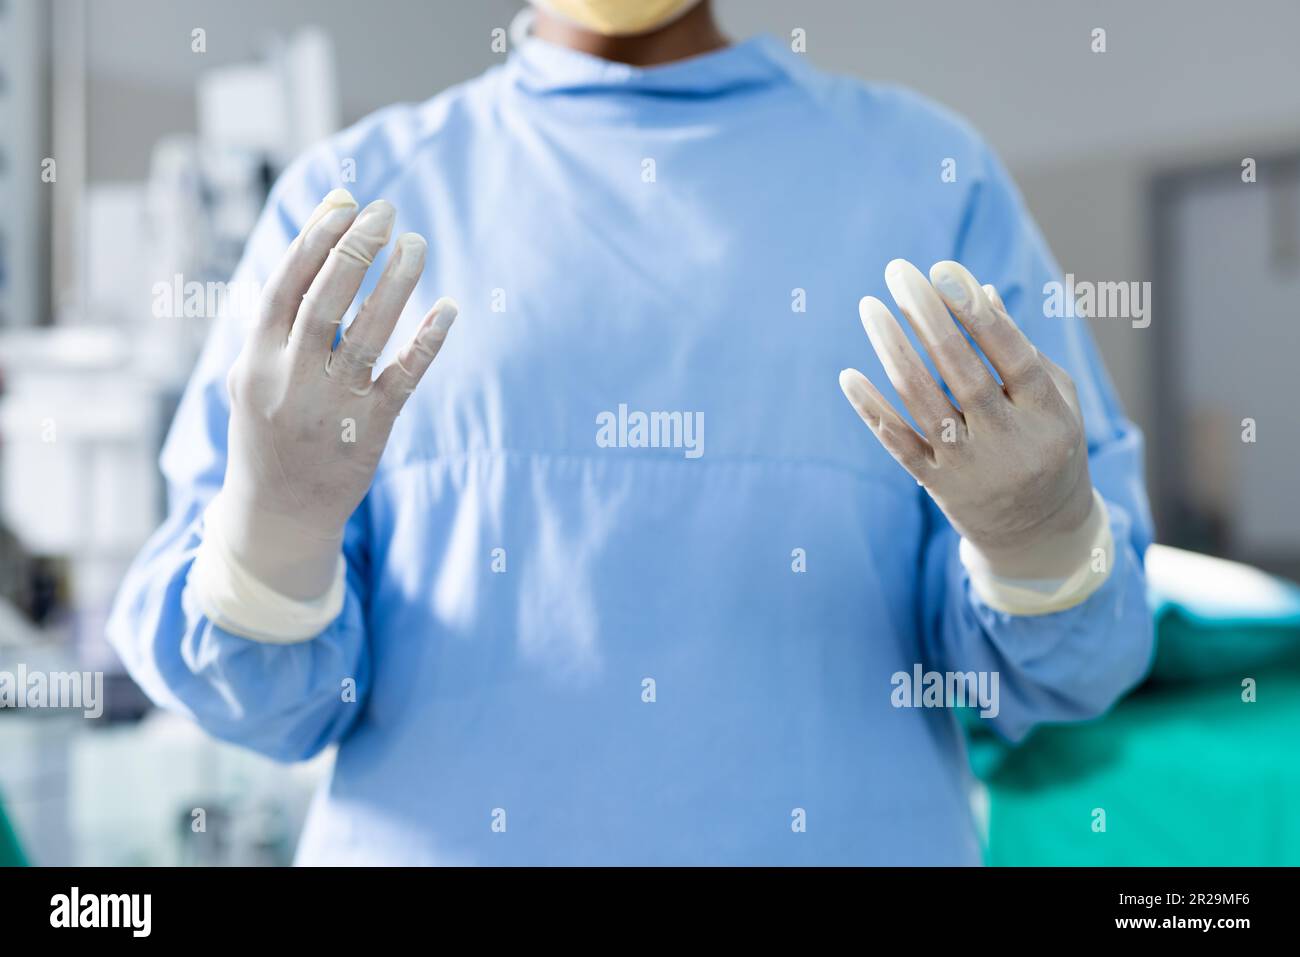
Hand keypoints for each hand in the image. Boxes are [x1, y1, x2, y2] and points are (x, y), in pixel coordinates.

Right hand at [217, 189, 457, 598]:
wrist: (279, 511)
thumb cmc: (270, 423)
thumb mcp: (254, 372)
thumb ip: (281, 315)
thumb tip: (323, 237)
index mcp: (254, 359)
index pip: (285, 285)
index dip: (316, 239)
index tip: (346, 202)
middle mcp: (290, 380)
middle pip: (325, 301)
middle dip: (356, 250)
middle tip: (387, 212)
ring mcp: (330, 407)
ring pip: (367, 334)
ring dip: (395, 284)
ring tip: (417, 244)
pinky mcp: (369, 430)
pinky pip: (403, 378)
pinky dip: (427, 341)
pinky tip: (448, 308)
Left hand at [838, 259, 1096, 580]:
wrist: (1039, 533)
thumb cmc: (1046, 445)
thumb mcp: (1054, 401)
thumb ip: (1020, 350)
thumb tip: (980, 292)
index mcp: (1047, 412)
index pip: (1011, 352)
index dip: (976, 311)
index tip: (942, 269)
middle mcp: (1009, 440)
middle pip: (962, 370)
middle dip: (928, 315)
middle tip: (898, 271)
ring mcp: (971, 466)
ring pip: (923, 403)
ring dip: (892, 351)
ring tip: (870, 307)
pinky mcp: (939, 486)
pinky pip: (900, 445)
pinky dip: (872, 411)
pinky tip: (849, 376)